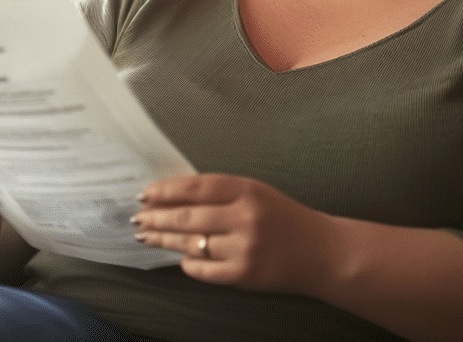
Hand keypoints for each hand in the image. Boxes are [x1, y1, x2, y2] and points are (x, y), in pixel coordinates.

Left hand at [132, 173, 335, 292]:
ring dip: (164, 240)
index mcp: (248, 190)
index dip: (165, 190)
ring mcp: (244, 248)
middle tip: (138, 218)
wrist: (323, 252)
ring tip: (148, 236)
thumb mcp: (258, 193)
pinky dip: (189, 264)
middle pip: (187, 217)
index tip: (145, 194)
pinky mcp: (244, 275)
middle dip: (156, 217)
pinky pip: (204, 270)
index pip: (195, 186)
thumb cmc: (286, 219)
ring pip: (191, 243)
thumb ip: (222, 193)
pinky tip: (180, 258)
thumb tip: (175, 197)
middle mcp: (245, 217)